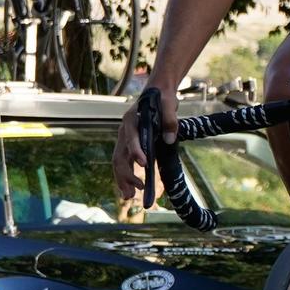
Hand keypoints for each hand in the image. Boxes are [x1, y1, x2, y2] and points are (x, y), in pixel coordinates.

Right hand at [114, 87, 177, 201]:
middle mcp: (124, 130)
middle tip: (135, 190)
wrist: (157, 92)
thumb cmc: (162, 98)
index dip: (137, 151)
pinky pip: (124, 162)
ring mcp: (125, 138)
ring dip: (122, 179)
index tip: (145, 163)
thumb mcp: (169, 104)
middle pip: (120, 155)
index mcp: (132, 120)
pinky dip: (126, 176)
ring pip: (119, 162)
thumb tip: (170, 139)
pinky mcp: (129, 145)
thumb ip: (170, 120)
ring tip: (128, 197)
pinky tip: (130, 190)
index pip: (131, 138)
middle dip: (126, 174)